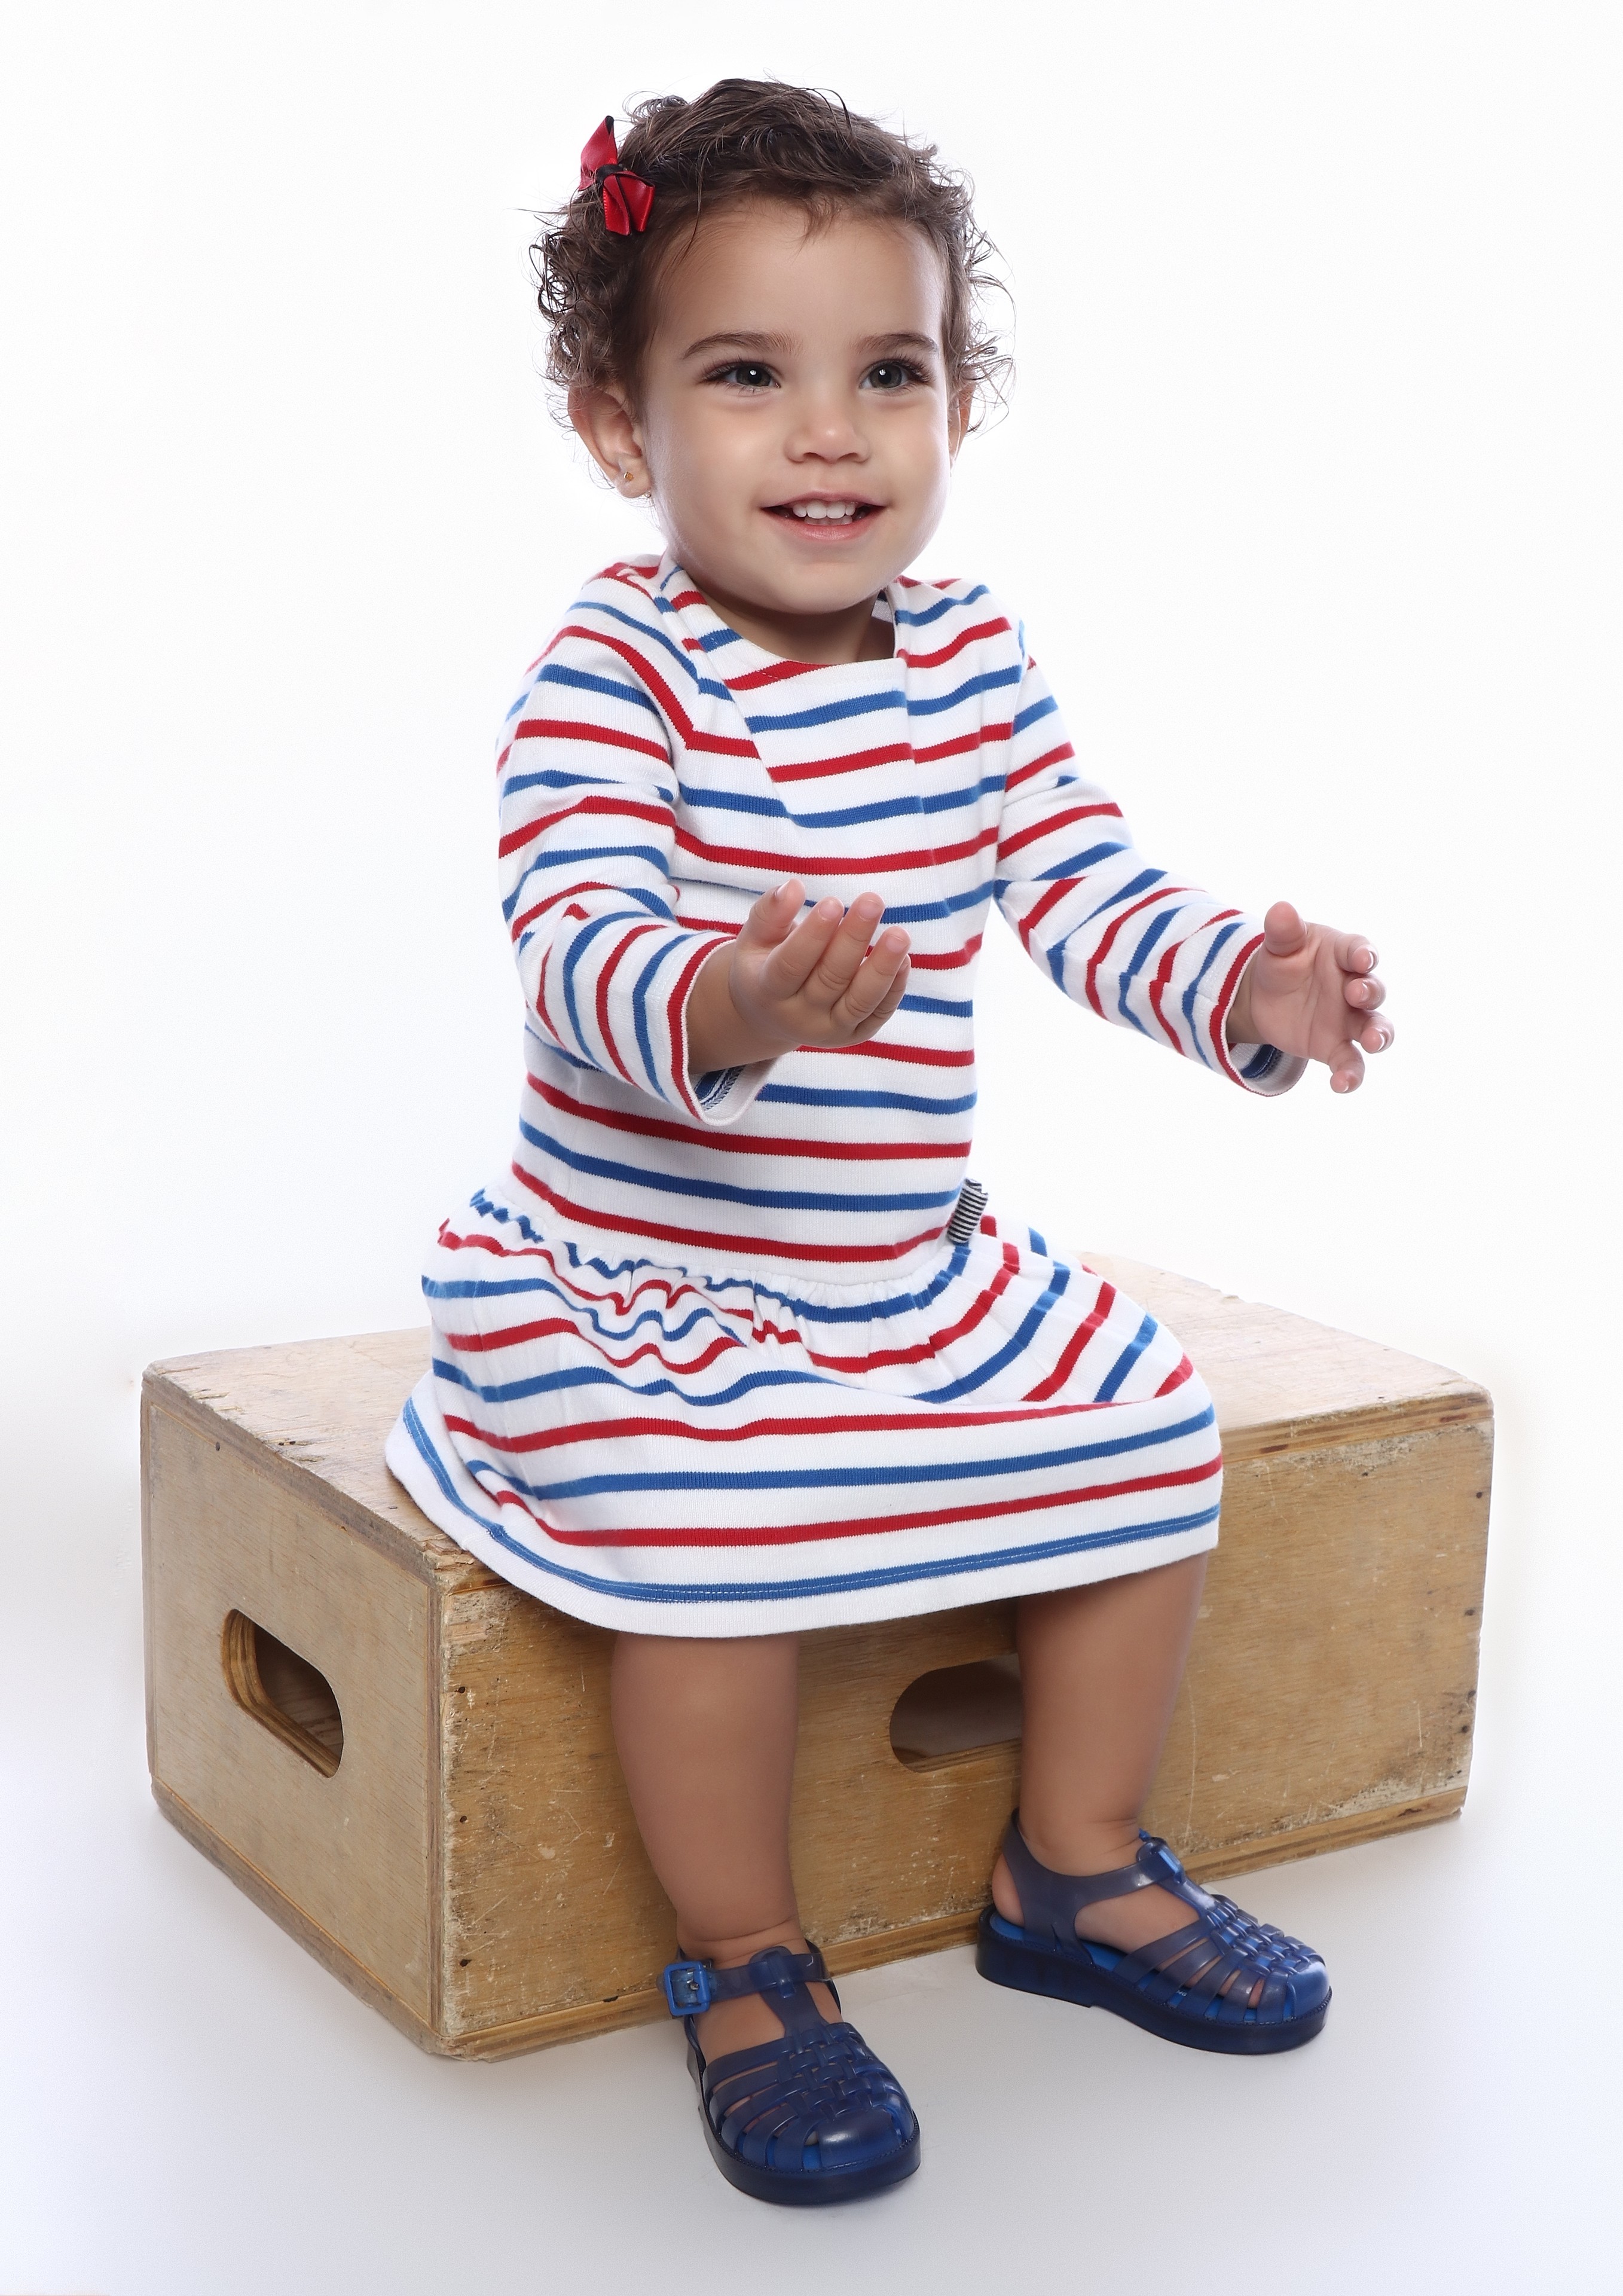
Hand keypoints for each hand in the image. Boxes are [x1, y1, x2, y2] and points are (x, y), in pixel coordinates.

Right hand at [685, 879, 911, 1077]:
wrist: (770, 1015)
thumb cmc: (764, 963)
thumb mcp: (755, 938)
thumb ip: (771, 913)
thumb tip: (793, 886)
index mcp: (767, 991)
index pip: (791, 964)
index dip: (813, 935)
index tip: (833, 902)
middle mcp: (798, 1016)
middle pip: (829, 979)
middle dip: (853, 939)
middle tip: (872, 901)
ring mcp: (828, 1030)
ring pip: (859, 1001)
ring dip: (882, 968)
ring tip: (899, 935)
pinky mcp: (853, 1035)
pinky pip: (878, 1013)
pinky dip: (894, 988)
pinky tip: (904, 959)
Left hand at [1225, 901, 1392, 1093]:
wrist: (1264, 995)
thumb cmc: (1283, 961)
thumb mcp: (1278, 945)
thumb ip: (1282, 930)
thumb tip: (1281, 909)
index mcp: (1342, 954)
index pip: (1359, 950)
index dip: (1362, 954)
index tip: (1361, 958)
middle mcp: (1353, 987)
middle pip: (1373, 990)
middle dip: (1370, 991)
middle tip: (1357, 993)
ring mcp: (1348, 1019)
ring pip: (1375, 1028)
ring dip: (1379, 1035)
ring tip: (1374, 1042)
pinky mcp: (1335, 1046)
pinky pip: (1350, 1062)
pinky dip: (1350, 1075)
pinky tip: (1342, 1085)